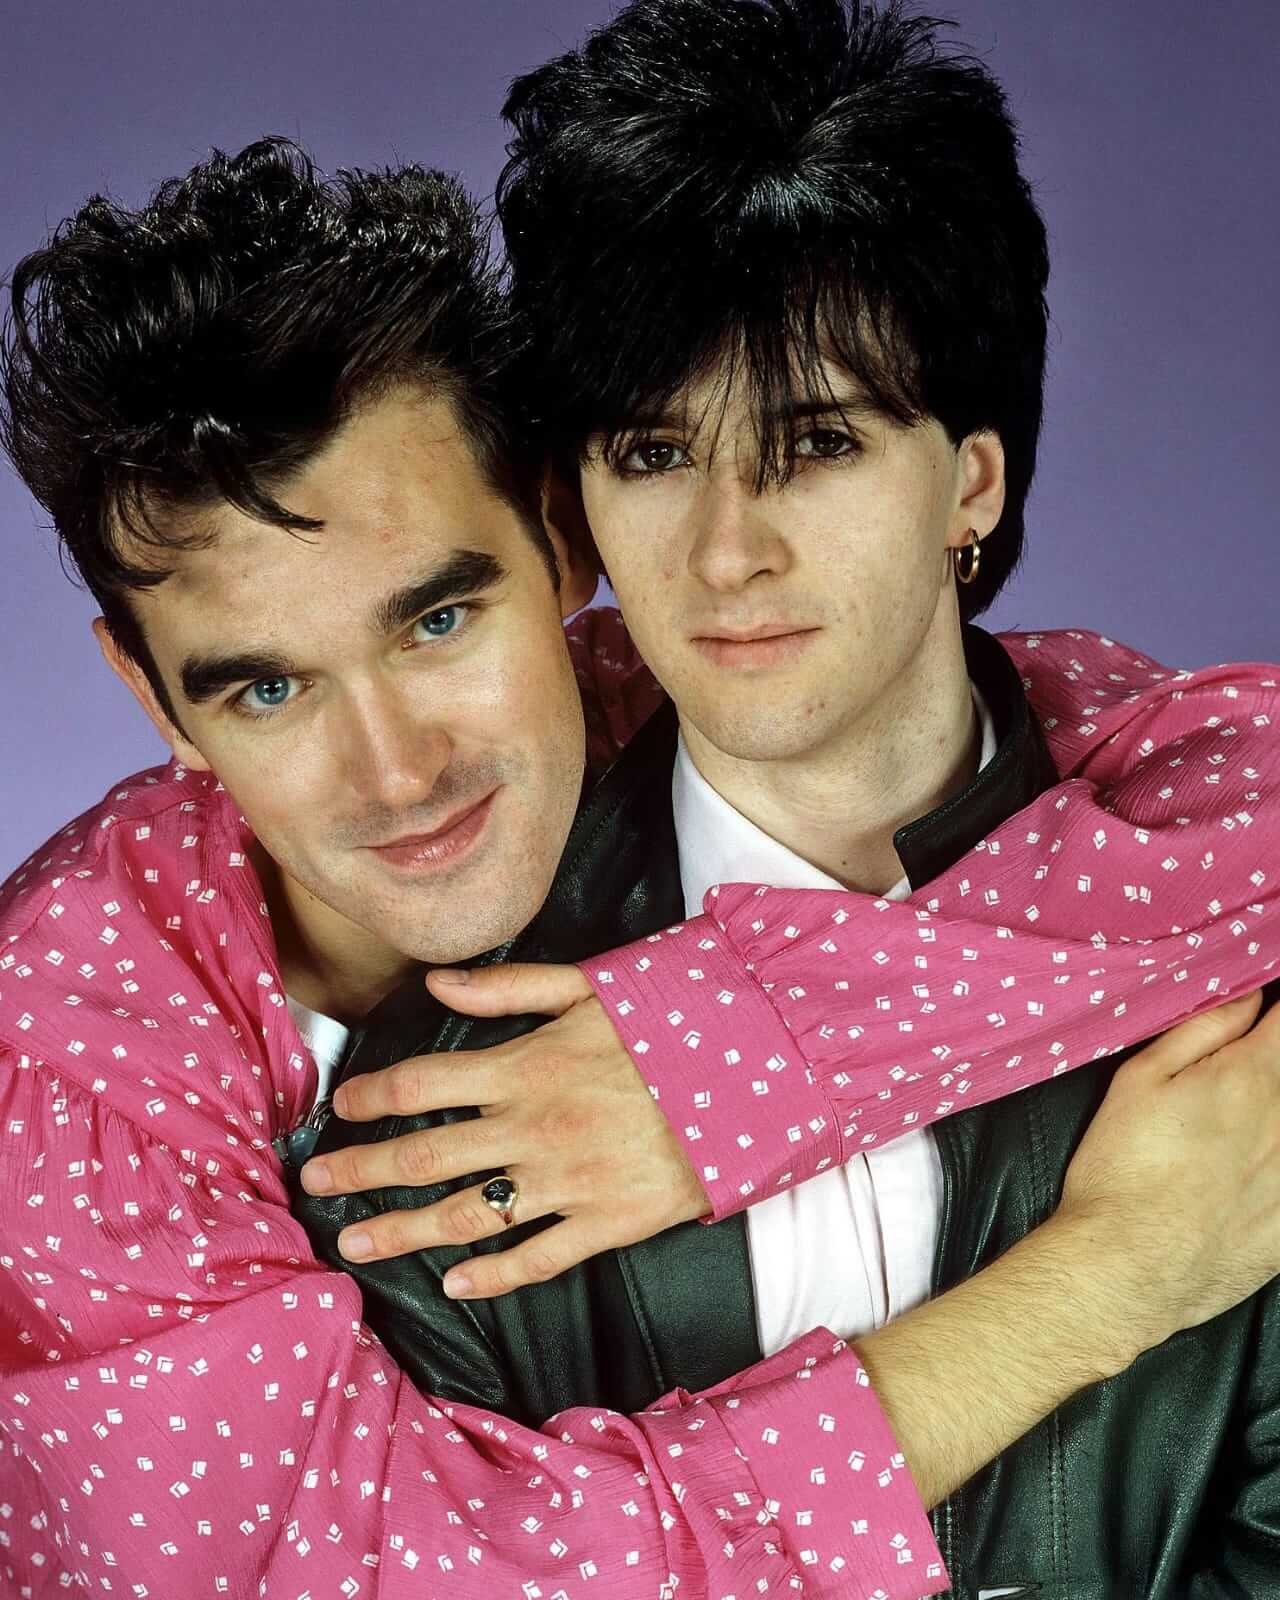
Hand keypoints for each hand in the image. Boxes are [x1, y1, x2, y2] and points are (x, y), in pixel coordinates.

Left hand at [298, 963, 710, 1296]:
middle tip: (318, 1186)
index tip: (339, 1108)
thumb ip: (510, 987)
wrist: (753, 1080)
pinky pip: (537, 1258)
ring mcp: (567, 1182)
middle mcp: (532, 1129)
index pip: (424, 1083)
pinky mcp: (605, 1223)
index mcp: (525, 1067)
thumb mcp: (593, 987)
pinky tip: (454, 1285)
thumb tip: (438, 980)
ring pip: (466, 1215)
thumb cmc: (672, 1026)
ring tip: (356, 1245)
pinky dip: (492, 1276)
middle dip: (363, 1171)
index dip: (373, 1097)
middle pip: (426, 1155)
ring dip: (404, 1232)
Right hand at [1049, 989, 1279, 1371]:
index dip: (1274, 1010)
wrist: (1125, 1269)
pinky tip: (1234, 1171)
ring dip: (1266, 1116)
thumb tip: (1249, 996)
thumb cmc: (1119, 1169)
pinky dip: (1271, 1166)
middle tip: (1219, 1093)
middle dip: (1267, 1069)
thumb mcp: (1139, 1081)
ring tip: (1216, 1139)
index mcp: (1249, 1079)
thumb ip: (1201, 1031)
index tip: (1263, 1010)